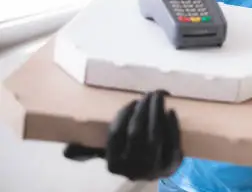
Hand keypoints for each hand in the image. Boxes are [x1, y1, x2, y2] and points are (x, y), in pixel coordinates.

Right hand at [63, 90, 182, 180]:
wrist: (160, 169)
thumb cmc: (133, 154)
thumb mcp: (112, 152)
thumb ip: (91, 149)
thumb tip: (66, 151)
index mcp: (114, 165)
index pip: (115, 136)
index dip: (123, 116)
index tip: (132, 102)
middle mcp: (133, 170)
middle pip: (136, 134)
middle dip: (142, 110)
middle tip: (149, 94)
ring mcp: (154, 168)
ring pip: (155, 136)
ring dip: (157, 113)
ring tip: (159, 97)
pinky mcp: (173, 165)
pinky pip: (173, 142)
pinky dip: (172, 125)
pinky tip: (170, 111)